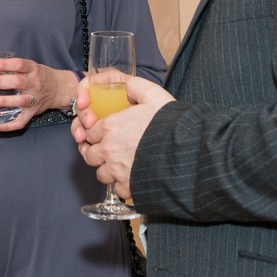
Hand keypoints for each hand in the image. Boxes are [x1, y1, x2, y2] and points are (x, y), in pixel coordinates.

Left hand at [0, 57, 72, 132]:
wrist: (59, 88)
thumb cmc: (39, 75)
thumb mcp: (29, 66)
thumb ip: (12, 66)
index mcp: (33, 69)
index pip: (18, 64)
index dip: (3, 64)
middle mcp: (35, 83)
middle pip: (17, 82)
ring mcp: (35, 99)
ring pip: (19, 101)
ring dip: (2, 102)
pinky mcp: (33, 113)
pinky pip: (21, 121)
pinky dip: (8, 125)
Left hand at [72, 76, 173, 199]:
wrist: (187, 150)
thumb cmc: (170, 123)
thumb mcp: (153, 94)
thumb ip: (135, 87)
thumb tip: (126, 86)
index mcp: (110, 127)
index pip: (89, 132)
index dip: (96, 132)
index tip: (103, 133)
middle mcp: (109, 150)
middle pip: (89, 154)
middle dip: (97, 152)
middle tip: (109, 150)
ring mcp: (117, 171)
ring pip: (101, 174)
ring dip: (108, 170)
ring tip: (120, 165)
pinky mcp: (129, 187)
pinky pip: (118, 190)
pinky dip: (123, 186)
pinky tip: (133, 178)